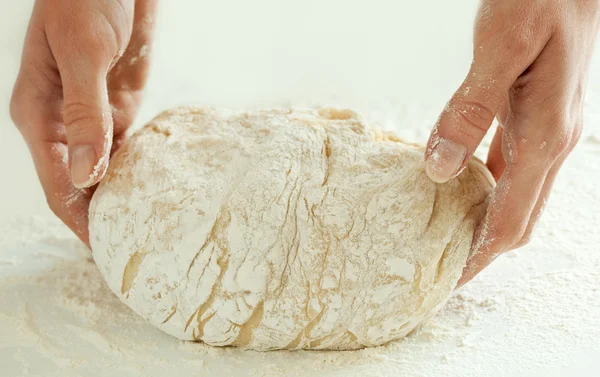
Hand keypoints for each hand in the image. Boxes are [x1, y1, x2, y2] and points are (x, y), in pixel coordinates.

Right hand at [10, 0, 156, 244]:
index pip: (58, 184)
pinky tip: (158, 190)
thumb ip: (84, 115)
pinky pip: (129, 148)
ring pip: (106, 171)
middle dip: (101, 218)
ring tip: (148, 230)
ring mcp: (93, 118)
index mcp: (38, 116)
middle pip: (81, 186)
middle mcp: (62, 125)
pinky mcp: (120, 108)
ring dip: (123, 197)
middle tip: (132, 250)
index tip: (104, 252)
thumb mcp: (83, 54)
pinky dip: (141, 169)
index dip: (79, 221)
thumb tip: (87, 177)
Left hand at [424, 0, 599, 285]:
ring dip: (484, 224)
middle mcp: (553, 143)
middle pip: (517, 219)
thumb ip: (470, 111)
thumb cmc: (539, 2)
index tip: (451, 282)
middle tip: (440, 270)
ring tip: (445, 239)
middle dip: (482, 251)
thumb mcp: (499, 51)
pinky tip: (458, 189)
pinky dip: (487, 191)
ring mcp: (549, 133)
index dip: (481, 256)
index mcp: (545, 136)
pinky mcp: (538, 119)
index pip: (511, 220)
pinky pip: (512, 170)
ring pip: (516, 198)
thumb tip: (439, 169)